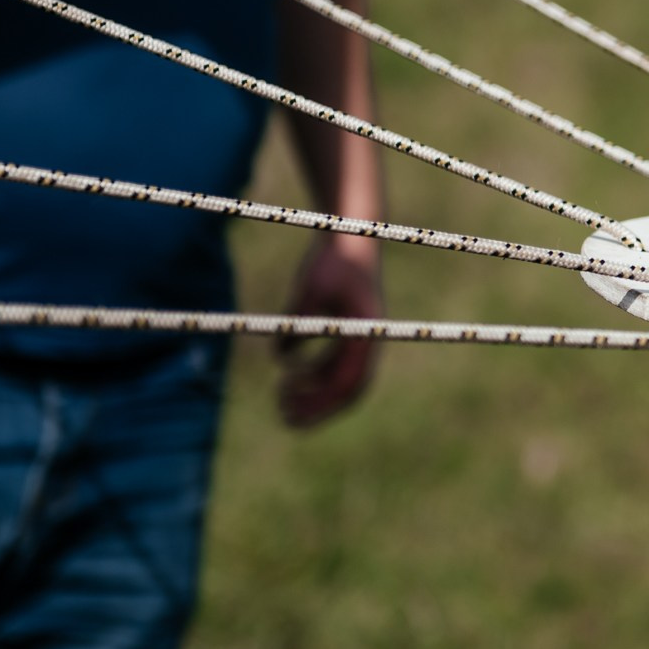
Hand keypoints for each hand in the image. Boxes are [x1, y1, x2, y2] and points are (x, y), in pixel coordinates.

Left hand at [279, 235, 382, 429]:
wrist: (352, 234)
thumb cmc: (334, 258)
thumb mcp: (312, 287)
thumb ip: (298, 322)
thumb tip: (281, 358)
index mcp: (367, 335)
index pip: (347, 384)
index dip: (320, 405)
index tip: (291, 414)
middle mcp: (368, 341)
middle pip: (346, 389)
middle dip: (316, 406)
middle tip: (282, 415)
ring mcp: (360, 337)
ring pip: (339, 377)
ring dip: (313, 390)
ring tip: (280, 394)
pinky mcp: (349, 329)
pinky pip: (333, 362)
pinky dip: (313, 371)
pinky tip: (288, 369)